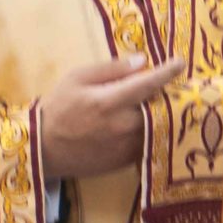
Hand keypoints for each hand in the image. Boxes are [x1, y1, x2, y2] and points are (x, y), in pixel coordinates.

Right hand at [38, 56, 183, 179]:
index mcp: (109, 101)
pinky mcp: (126, 161)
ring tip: (161, 105)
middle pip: (159, 107)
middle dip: (167, 95)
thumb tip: (142, 61)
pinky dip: (151, 132)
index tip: (180, 62)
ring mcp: (126, 146)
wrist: (42, 149)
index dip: (167, 72)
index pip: (148, 84)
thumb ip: (111, 69)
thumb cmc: (58, 108)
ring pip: (157, 126)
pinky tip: (147, 125)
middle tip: (171, 87)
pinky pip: (148, 143)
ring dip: (161, 115)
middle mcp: (123, 125)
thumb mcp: (77, 78)